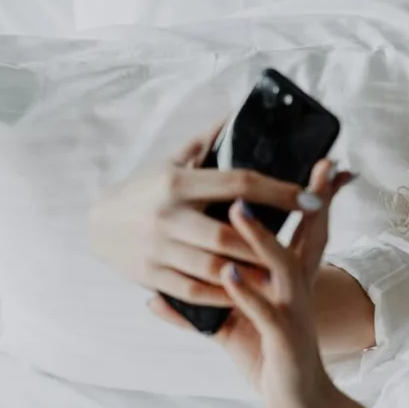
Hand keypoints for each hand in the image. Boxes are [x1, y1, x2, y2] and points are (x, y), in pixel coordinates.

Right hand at [88, 120, 304, 305]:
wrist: (96, 223)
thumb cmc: (146, 188)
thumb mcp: (173, 159)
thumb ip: (208, 140)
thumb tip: (238, 113)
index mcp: (178, 181)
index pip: (238, 183)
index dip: (279, 191)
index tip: (312, 197)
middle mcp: (167, 215)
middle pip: (228, 233)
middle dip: (266, 242)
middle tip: (302, 247)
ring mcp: (157, 248)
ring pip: (213, 266)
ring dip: (250, 273)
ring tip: (281, 275)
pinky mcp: (150, 274)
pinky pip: (193, 290)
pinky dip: (223, 294)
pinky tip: (247, 292)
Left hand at [151, 159, 357, 407]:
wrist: (301, 397)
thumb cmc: (270, 352)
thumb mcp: (244, 318)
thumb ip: (208, 298)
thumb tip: (157, 296)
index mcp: (292, 275)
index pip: (306, 225)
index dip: (312, 192)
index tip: (320, 160)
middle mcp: (299, 286)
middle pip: (310, 233)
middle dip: (300, 198)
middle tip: (303, 163)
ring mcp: (294, 309)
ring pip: (282, 266)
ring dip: (258, 239)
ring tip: (237, 212)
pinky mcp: (285, 335)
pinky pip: (264, 310)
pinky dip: (246, 292)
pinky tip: (227, 274)